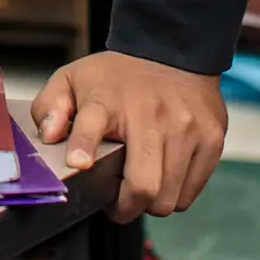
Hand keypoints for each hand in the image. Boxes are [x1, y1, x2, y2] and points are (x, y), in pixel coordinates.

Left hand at [32, 51, 225, 218]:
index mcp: (108, 100)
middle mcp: (151, 115)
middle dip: (126, 207)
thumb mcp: (73, 80)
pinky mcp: (211, 141)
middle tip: (117, 203)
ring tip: (140, 186)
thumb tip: (48, 136)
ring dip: (150, 203)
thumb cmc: (119, 78)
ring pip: (169, 198)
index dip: (84, 146)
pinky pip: (189, 192)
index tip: (79, 163)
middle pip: (144, 185)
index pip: (93, 123)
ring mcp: (187, 129)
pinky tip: (163, 175)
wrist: (174, 52)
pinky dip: (174, 194)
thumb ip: (50, 107)